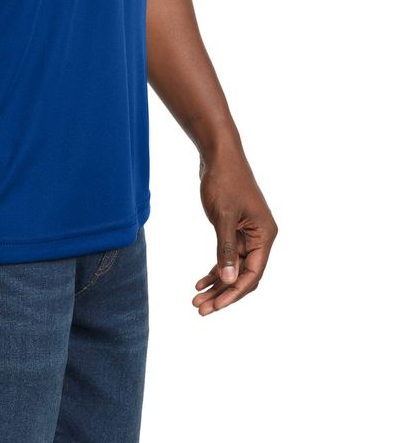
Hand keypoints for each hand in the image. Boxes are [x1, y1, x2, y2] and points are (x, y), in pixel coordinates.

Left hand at [192, 146, 277, 315]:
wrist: (218, 154)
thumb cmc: (224, 180)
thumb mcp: (223, 216)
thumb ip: (225, 248)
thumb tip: (228, 280)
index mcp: (265, 235)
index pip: (253, 273)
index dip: (234, 292)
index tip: (215, 305)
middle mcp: (260, 237)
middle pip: (243, 275)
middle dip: (223, 293)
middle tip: (200, 309)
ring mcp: (247, 234)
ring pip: (234, 268)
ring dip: (217, 284)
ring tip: (196, 300)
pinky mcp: (234, 229)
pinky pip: (227, 256)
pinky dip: (215, 269)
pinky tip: (200, 281)